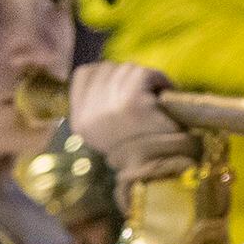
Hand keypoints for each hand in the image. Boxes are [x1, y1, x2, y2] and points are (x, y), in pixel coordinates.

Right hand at [65, 60, 194, 192]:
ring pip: (126, 69)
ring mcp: (108, 107)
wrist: (161, 174)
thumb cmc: (141, 153)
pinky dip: (158, 80)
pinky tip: (164, 96)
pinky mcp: (131, 101)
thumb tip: (110, 75)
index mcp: (79, 122)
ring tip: (154, 98)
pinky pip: (144, 74)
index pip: (84, 75)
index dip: (107, 75)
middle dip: (127, 77)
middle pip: (106, 69)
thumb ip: (100, 105)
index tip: (124, 87)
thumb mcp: (108, 132)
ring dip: (144, 79)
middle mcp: (88, 114)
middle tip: (144, 95)